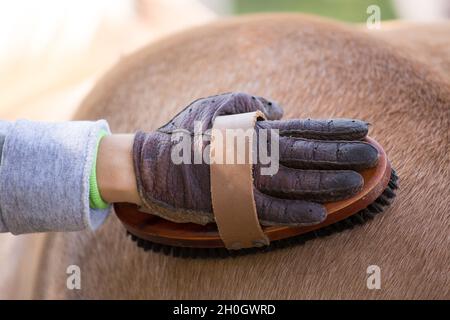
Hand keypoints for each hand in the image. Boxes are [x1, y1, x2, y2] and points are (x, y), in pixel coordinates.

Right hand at [133, 92, 377, 225]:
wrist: (152, 165)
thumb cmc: (186, 134)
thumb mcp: (216, 106)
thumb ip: (251, 105)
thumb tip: (280, 110)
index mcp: (252, 131)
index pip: (302, 129)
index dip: (334, 129)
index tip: (364, 129)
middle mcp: (252, 153)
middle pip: (305, 153)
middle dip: (341, 154)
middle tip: (372, 156)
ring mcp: (242, 179)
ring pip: (292, 181)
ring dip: (325, 182)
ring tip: (354, 181)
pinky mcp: (230, 204)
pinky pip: (267, 211)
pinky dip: (293, 213)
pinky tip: (318, 213)